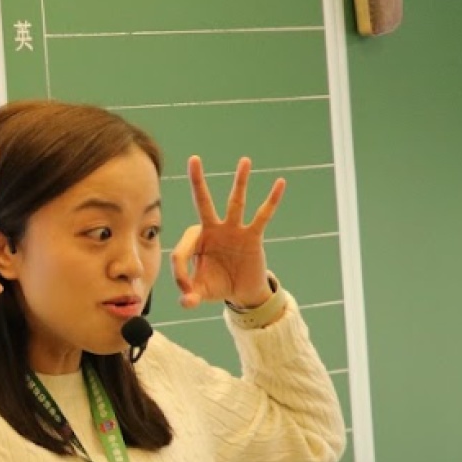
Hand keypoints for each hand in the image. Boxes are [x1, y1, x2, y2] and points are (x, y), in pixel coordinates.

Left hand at [173, 156, 284, 309]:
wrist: (241, 292)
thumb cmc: (217, 286)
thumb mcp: (202, 293)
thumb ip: (191, 297)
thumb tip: (185, 303)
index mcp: (195, 242)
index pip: (182, 250)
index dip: (180, 274)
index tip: (186, 293)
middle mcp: (212, 230)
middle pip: (203, 201)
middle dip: (198, 181)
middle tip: (194, 159)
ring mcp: (233, 230)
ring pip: (235, 202)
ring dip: (240, 182)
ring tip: (245, 160)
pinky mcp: (253, 236)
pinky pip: (263, 216)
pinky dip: (272, 201)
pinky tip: (280, 183)